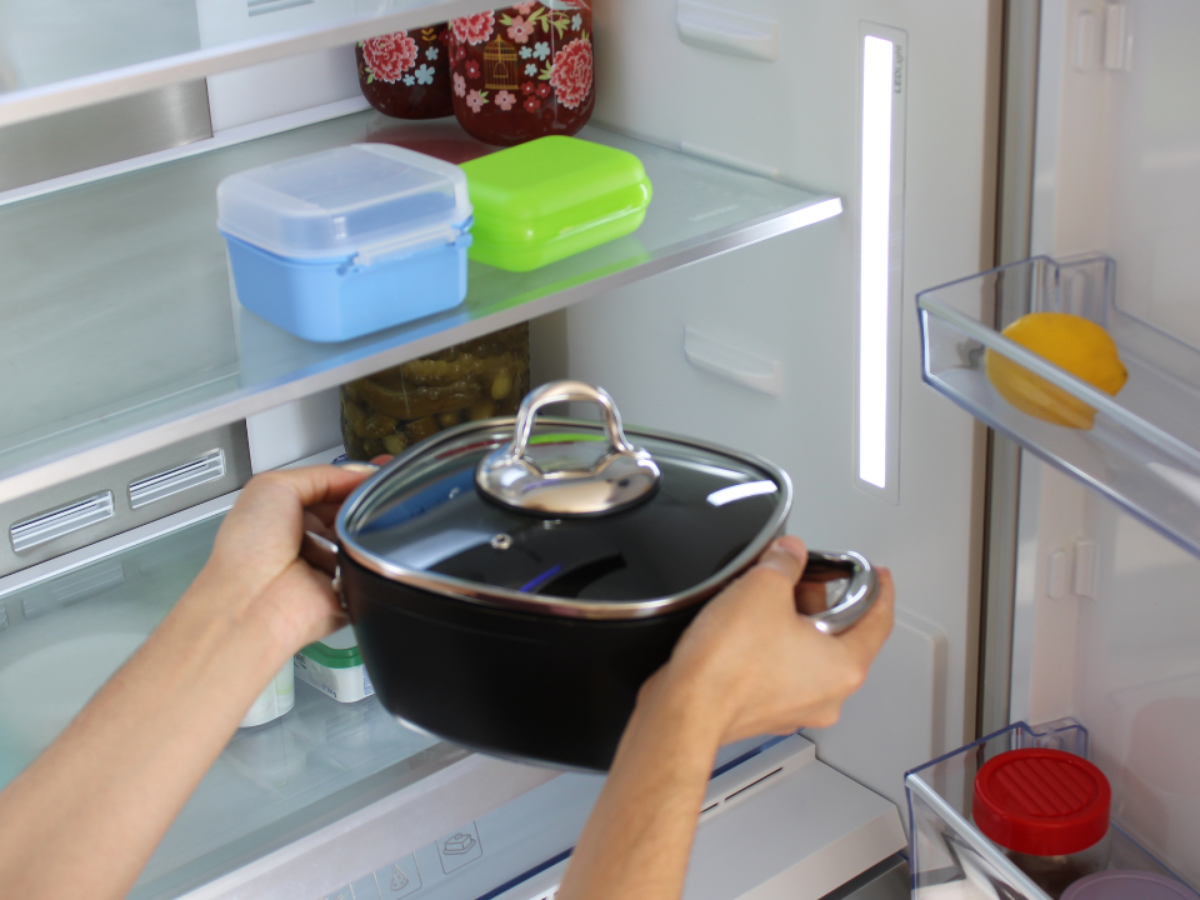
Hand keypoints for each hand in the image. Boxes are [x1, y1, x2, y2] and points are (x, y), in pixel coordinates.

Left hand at [181, 463, 379, 660]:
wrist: (253, 604)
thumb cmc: (247, 551)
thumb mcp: (272, 487)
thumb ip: (320, 475)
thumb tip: (360, 474)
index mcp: (293, 512)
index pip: (335, 486)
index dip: (358, 477)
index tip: (385, 465)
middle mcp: (315, 537)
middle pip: (358, 509)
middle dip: (371, 499)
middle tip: (385, 490)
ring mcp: (335, 562)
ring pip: (371, 535)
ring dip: (369, 528)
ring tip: (357, 527)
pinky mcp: (352, 587)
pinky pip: (377, 564)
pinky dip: (374, 556)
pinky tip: (364, 552)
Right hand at [651, 535, 893, 745]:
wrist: (685, 710)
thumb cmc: (726, 667)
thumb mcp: (763, 588)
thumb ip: (785, 562)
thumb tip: (788, 553)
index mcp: (844, 667)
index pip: (879, 622)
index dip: (881, 590)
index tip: (879, 577)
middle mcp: (827, 694)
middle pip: (840, 636)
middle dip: (820, 602)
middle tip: (799, 578)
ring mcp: (796, 707)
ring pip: (807, 655)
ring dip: (792, 626)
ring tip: (762, 603)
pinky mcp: (765, 712)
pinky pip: (780, 672)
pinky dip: (770, 650)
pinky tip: (745, 631)